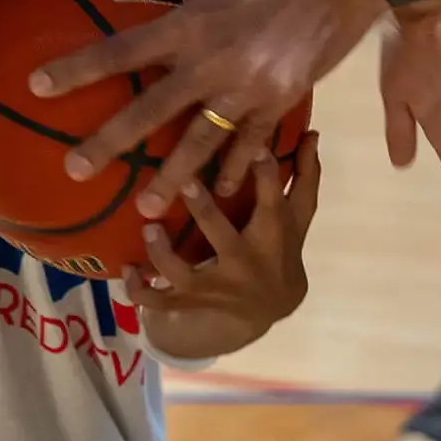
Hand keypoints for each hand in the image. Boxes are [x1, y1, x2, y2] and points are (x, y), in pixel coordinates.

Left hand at [29, 0, 376, 212]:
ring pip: (202, 142)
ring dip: (173, 178)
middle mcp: (215, 63)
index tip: (36, 86)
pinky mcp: (285, 98)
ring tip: (145, 208)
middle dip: (110, 144)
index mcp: (191, 23)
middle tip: (74, 171)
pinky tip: (223, 191)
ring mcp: (252, 88)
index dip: (77, 69)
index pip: (121, 52)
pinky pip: (255, 142)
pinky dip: (239, 168)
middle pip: (152, 112)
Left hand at [129, 137, 320, 360]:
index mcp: (270, 234)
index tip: (255, 145)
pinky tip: (127, 269)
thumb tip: (312, 131)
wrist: (271, 308)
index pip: (272, 202)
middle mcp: (242, 261)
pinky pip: (158, 302)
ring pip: (182, 273)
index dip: (265, 175)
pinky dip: (139, 289)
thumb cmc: (282, 247)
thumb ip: (304, 174)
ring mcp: (213, 285)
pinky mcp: (189, 301)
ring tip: (149, 228)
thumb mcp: (298, 215)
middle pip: (222, 237)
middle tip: (184, 181)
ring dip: (162, 253)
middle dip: (203, 211)